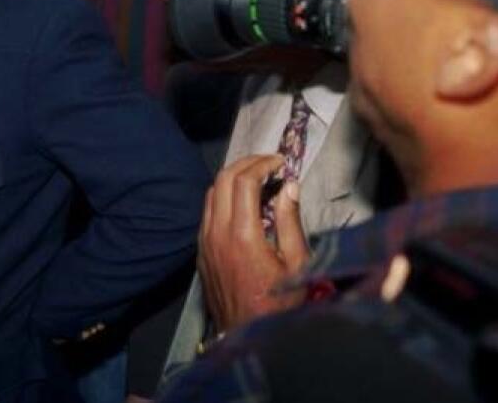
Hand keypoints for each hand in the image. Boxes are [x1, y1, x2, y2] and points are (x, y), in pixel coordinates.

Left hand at [198, 154, 308, 332]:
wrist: (245, 334)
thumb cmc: (278, 303)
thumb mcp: (296, 263)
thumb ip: (291, 221)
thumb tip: (289, 186)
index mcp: (242, 234)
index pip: (244, 181)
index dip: (263, 164)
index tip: (280, 163)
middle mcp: (216, 233)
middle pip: (223, 179)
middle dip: (247, 164)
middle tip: (269, 164)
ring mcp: (205, 241)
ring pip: (212, 193)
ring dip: (233, 178)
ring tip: (258, 179)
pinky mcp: (201, 249)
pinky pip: (208, 211)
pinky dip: (224, 196)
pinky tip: (243, 202)